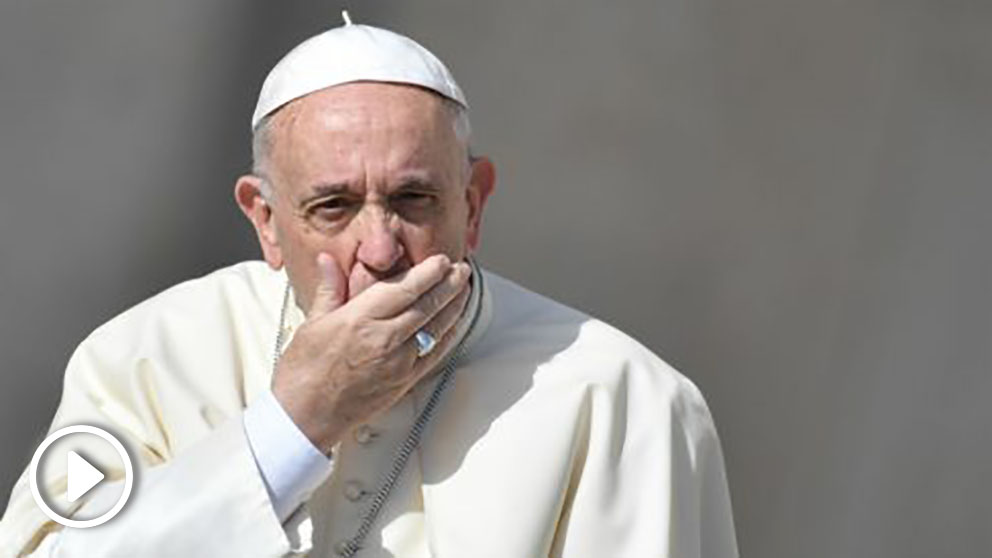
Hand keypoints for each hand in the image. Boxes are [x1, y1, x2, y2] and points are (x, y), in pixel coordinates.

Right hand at [271, 253, 471, 453]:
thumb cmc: (302, 374)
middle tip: (461, 269)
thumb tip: (329, 260)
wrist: (304, 418)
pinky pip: (434, 355)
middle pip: (427, 305)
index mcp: (360, 319)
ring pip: (436, 328)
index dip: (429, 272)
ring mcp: (398, 362)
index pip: (405, 288)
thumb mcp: (311, 323)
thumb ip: (329, 289)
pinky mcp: (404, 382)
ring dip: (454, 306)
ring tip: (464, 289)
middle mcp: (383, 339)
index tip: (441, 260)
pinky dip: (448, 337)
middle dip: (449, 283)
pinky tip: (455, 325)